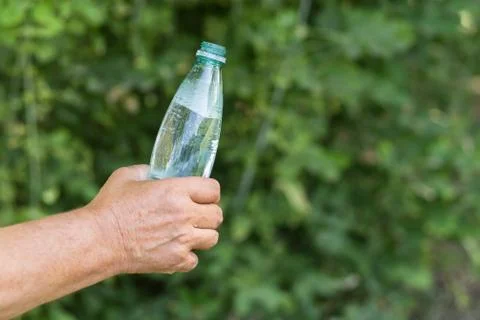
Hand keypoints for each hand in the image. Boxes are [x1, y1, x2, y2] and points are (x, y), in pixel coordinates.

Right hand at [86, 165, 222, 273]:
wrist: (98, 240)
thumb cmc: (109, 206)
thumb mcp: (127, 176)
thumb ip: (148, 171)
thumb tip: (157, 172)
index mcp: (176, 190)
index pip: (214, 189)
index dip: (209, 191)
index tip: (201, 195)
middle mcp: (184, 215)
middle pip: (217, 215)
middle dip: (208, 213)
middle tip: (195, 214)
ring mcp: (182, 240)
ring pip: (212, 238)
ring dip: (202, 235)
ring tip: (187, 233)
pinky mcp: (175, 261)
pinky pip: (194, 260)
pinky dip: (186, 257)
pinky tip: (173, 249)